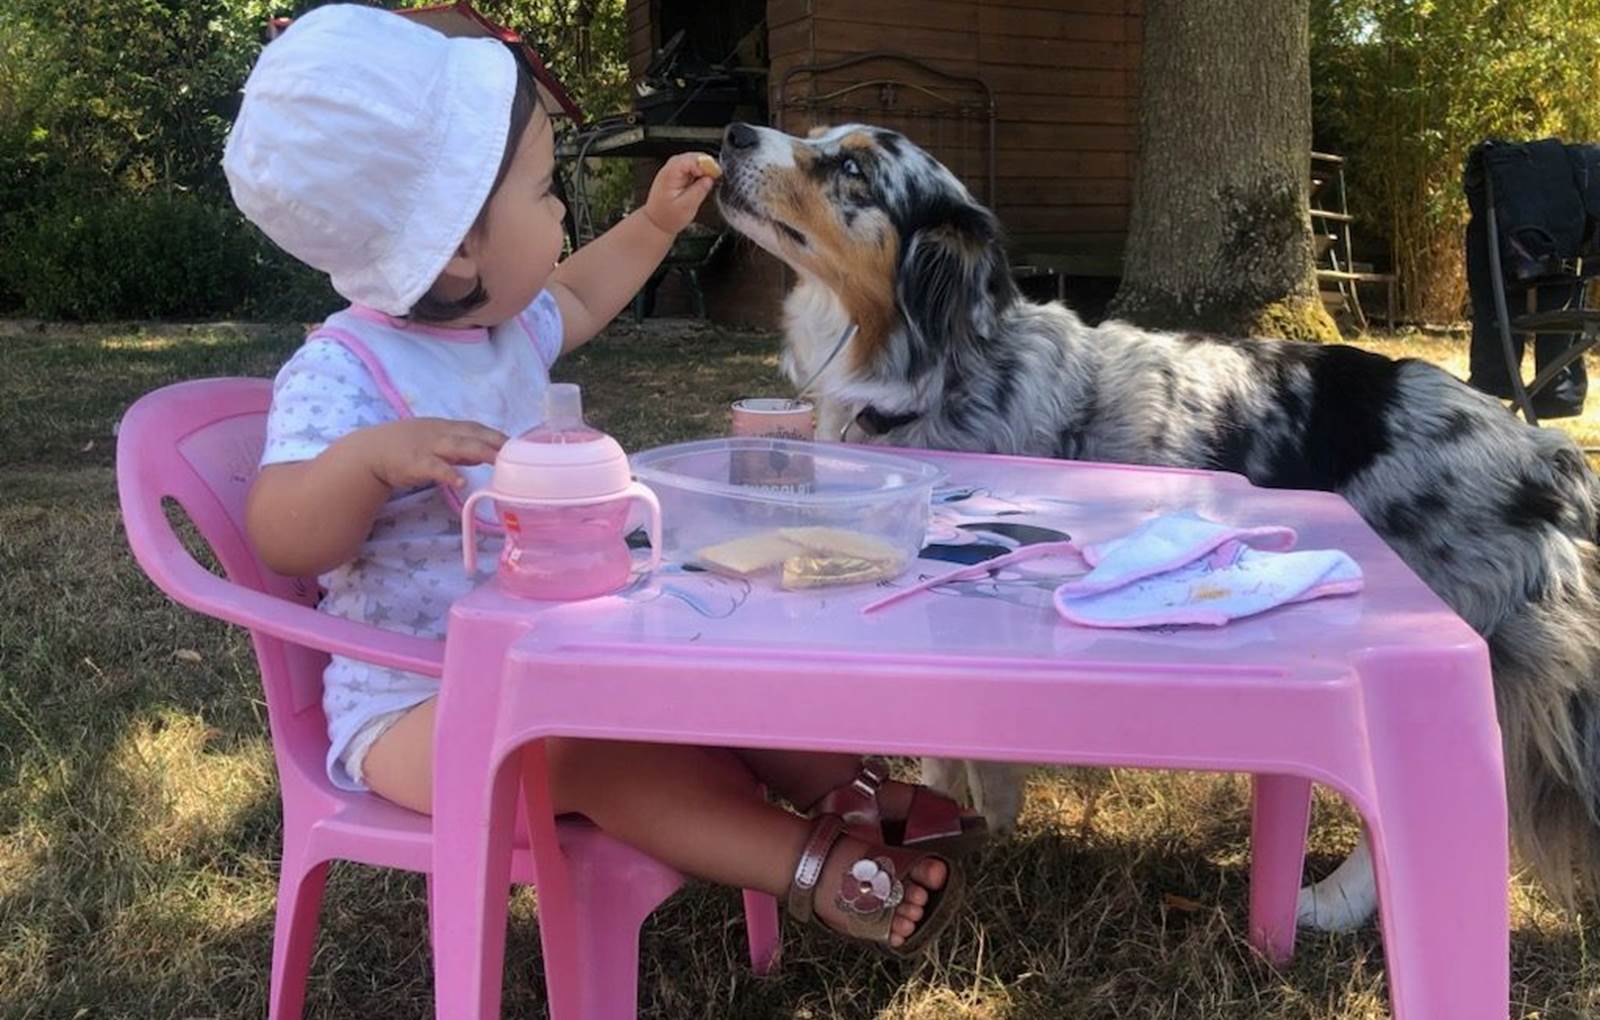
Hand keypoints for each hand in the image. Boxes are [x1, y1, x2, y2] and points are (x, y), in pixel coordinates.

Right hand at [350, 418, 505, 490]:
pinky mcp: (415, 463)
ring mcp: (428, 447)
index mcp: (447, 428)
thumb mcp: (436, 441)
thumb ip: (461, 448)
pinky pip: (435, 468)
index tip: (520, 445)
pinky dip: (448, 473)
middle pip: (473, 435)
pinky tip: (461, 481)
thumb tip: (486, 454)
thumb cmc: (405, 447)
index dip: (498, 436)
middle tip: (518, 452)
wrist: (370, 451)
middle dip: (496, 442)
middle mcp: (441, 433)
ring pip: (458, 447)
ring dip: (480, 452)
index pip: (478, 429)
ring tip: (499, 461)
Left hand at [642, 151, 718, 234]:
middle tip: (715, 177)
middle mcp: (669, 169)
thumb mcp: (687, 206)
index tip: (715, 174)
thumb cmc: (667, 217)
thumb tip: (710, 179)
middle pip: (692, 157)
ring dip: (702, 169)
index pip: (691, 160)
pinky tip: (701, 182)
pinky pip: (690, 167)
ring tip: (709, 181)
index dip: (706, 165)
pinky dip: (698, 172)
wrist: (656, 223)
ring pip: (692, 160)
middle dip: (706, 165)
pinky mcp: (675, 175)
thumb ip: (699, 190)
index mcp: (670, 174)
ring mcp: (672, 171)